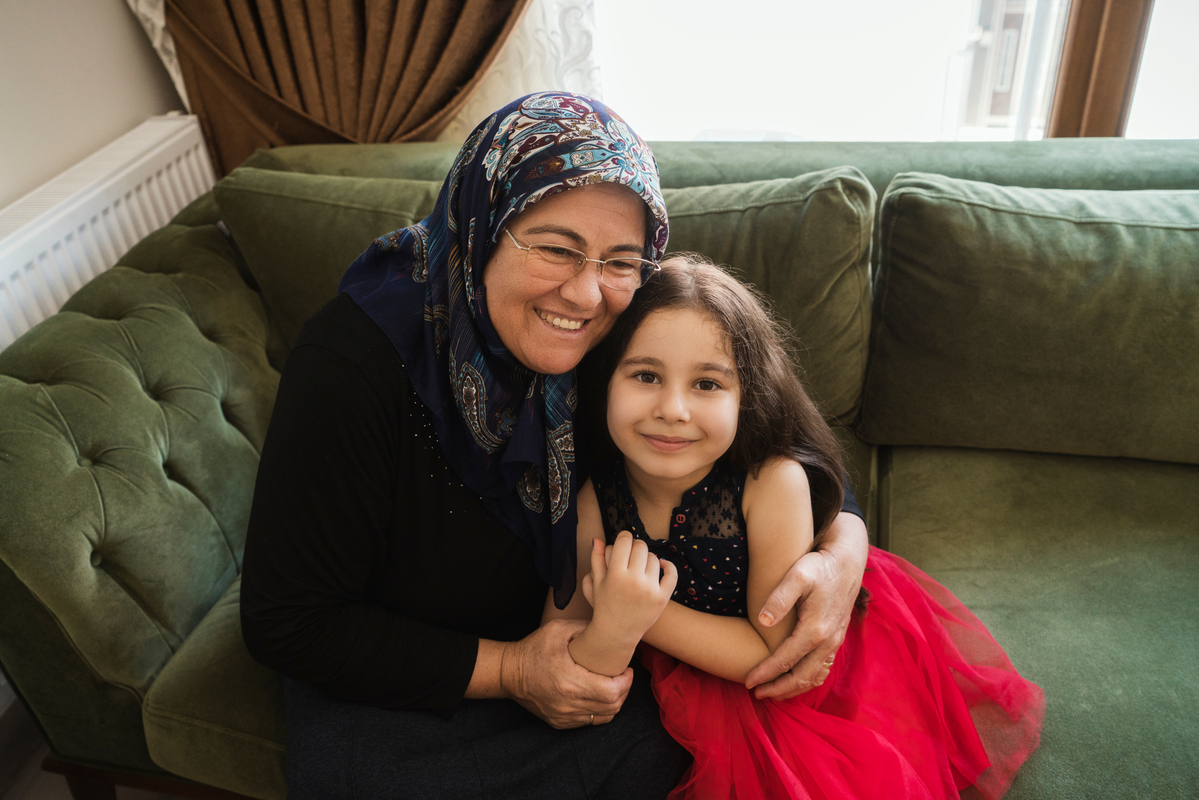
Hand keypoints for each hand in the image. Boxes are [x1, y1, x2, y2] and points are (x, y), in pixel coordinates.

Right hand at [500, 618, 632, 728]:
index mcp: (570, 682)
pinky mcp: (560, 722)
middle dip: (624, 691)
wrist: (509, 673)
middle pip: (612, 706)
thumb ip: (584, 628)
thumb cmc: (533, 649)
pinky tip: (598, 696)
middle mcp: (568, 704)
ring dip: (614, 702)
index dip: (626, 682)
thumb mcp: (557, 629)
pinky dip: (600, 710)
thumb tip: (607, 629)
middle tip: (623, 676)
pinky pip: (590, 722)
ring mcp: (564, 716)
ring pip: (604, 717)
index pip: (611, 692)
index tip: (626, 669)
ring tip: (613, 686)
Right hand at [582, 532, 677, 643]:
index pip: (624, 541)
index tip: (623, 541)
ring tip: (640, 566)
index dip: (624, 538)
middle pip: (640, 547)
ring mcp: (650, 589)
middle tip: (631, 554)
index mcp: (615, 574)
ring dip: (648, 558)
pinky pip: (671, 574)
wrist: (617, 633)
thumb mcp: (597, 582)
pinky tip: (661, 565)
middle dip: (635, 547)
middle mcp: (634, 580)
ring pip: (654, 558)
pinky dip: (668, 566)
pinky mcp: (662, 598)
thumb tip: (598, 539)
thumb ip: (596, 558)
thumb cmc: (605, 605)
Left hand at [745, 514, 866, 698]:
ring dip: (793, 689)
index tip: (748, 682)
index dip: (765, 673)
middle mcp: (827, 641)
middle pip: (801, 677)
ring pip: (814, 677)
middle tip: (756, 694)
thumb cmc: (819, 566)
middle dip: (778, 689)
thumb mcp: (797, 575)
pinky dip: (807, 681)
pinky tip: (794, 680)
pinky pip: (823, 669)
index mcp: (815, 630)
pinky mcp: (837, 639)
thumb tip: (763, 621)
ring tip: (772, 693)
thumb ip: (780, 598)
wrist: (847, 562)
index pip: (784, 661)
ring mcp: (834, 642)